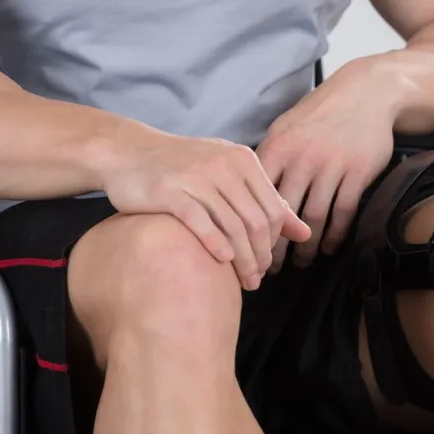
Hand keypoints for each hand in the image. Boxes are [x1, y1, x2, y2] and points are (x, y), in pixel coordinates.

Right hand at [101, 131, 309, 289]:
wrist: (129, 152)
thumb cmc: (183, 168)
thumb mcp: (228, 175)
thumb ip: (266, 201)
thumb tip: (305, 233)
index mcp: (243, 160)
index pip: (275, 210)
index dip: (275, 243)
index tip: (267, 265)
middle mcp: (224, 165)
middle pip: (257, 222)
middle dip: (261, 257)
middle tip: (256, 280)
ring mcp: (196, 177)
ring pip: (233, 227)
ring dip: (243, 260)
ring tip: (244, 281)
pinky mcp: (170, 191)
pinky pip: (201, 223)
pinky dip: (215, 245)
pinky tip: (221, 262)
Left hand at [257, 58, 398, 270]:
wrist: (366, 93)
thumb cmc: (321, 114)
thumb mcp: (287, 127)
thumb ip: (269, 159)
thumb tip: (244, 193)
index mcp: (278, 146)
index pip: (257, 195)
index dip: (251, 225)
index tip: (247, 247)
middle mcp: (302, 157)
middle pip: (283, 212)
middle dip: (275, 246)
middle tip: (270, 268)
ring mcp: (331, 165)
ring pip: (313, 217)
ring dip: (307, 246)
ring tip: (302, 263)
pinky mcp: (358, 172)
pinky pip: (343, 212)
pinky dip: (335, 234)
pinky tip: (328, 247)